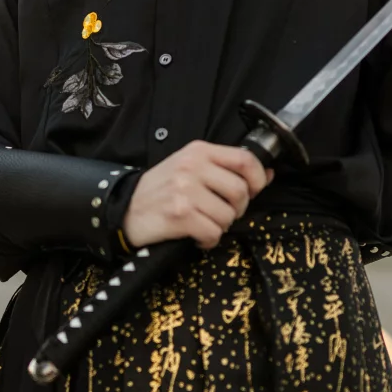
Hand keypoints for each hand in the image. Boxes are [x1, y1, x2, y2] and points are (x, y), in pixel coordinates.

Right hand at [123, 140, 272, 249]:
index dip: (257, 178)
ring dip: (220, 226)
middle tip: (221, 212)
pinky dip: (208, 240)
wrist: (123, 209)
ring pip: (228, 215)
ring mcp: (185, 191)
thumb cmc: (161, 190)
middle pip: (240, 191)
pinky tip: (196, 235)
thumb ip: (226, 169)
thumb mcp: (191, 168)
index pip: (244, 159)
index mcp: (198, 151)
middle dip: (237, 208)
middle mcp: (192, 167)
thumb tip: (267, 174)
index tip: (254, 190)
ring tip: (203, 223)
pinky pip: (213, 232)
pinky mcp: (180, 215)